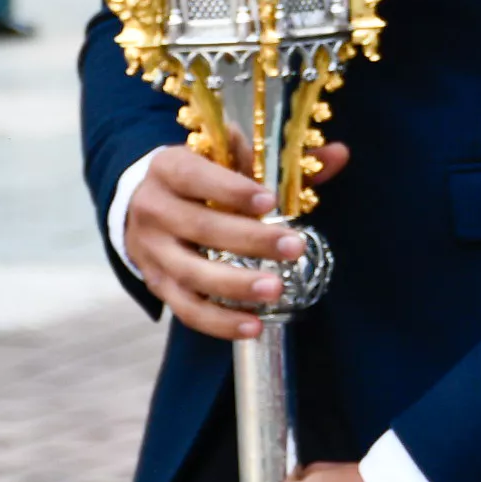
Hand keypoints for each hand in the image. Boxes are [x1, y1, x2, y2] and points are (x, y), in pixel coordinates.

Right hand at [122, 140, 350, 342]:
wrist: (142, 203)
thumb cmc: (200, 177)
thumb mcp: (229, 157)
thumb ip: (282, 159)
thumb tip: (337, 155)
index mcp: (169, 168)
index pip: (195, 176)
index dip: (231, 189)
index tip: (270, 201)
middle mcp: (154, 209)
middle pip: (200, 227)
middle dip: (250, 240)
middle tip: (294, 247)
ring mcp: (152, 252)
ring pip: (191, 274)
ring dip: (235, 285)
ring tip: (275, 290)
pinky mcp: (158, 286)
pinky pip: (187, 310)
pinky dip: (219, 322)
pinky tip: (253, 326)